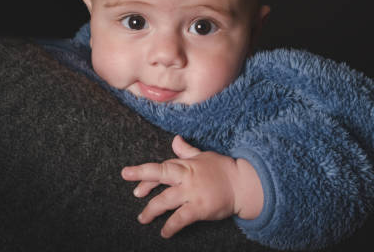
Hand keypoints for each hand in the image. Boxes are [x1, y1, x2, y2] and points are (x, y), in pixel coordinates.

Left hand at [121, 135, 262, 237]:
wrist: (244, 185)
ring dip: (151, 211)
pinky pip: (180, 218)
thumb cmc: (225, 169)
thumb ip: (187, 151)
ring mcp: (192, 193)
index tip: (129, 174)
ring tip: (142, 218)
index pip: (162, 167)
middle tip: (133, 192)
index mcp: (187, 165)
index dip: (144, 172)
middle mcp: (187, 177)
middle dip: (143, 181)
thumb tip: (175, 140)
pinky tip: (164, 232)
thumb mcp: (204, 156)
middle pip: (160, 175)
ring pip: (165, 200)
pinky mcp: (199, 208)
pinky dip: (170, 226)